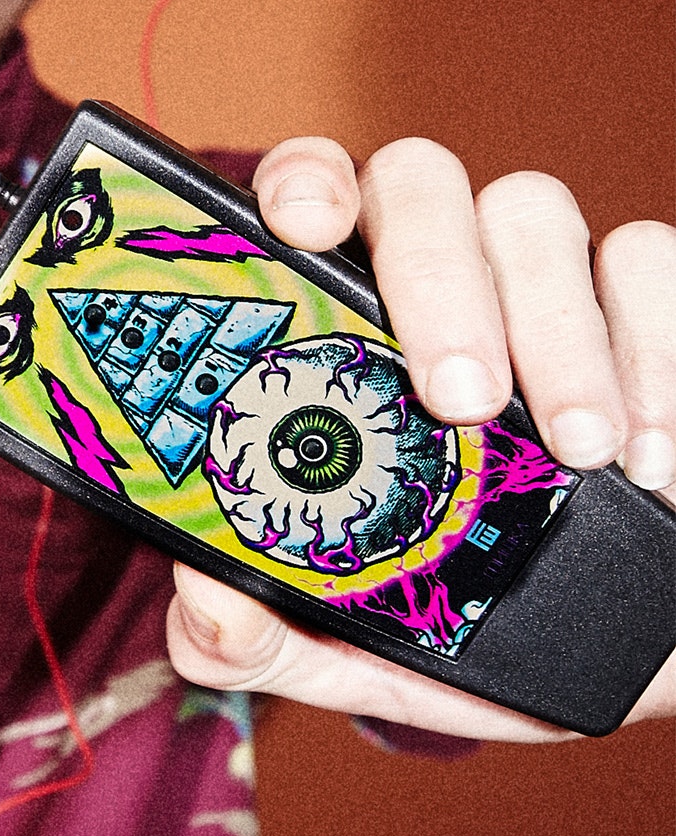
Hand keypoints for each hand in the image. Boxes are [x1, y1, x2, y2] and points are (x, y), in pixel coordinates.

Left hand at [164, 136, 675, 737]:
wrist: (608, 652)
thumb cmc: (453, 616)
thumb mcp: (340, 640)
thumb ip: (251, 634)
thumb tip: (205, 606)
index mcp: (336, 319)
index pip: (305, 195)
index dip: (301, 183)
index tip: (305, 228)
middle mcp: (435, 271)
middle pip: (417, 185)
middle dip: (433, 277)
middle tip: (457, 400)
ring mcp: (544, 276)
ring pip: (533, 212)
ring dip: (553, 327)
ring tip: (576, 450)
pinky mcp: (646, 303)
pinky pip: (647, 264)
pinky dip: (654, 349)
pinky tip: (646, 454)